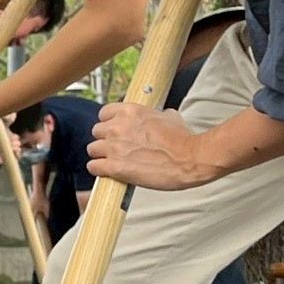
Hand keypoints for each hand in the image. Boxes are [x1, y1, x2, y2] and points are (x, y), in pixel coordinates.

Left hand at [88, 103, 211, 189]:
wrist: (190, 159)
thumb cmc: (183, 141)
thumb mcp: (171, 117)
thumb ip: (157, 115)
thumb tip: (161, 116)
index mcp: (130, 111)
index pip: (104, 113)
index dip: (109, 123)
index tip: (114, 131)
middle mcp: (118, 127)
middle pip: (97, 132)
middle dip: (105, 140)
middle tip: (116, 148)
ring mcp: (114, 147)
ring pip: (93, 149)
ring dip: (101, 155)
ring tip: (111, 161)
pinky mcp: (114, 167)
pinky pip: (93, 167)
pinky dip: (98, 170)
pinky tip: (107, 172)